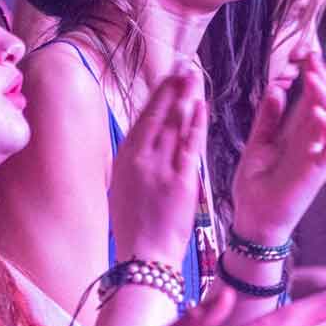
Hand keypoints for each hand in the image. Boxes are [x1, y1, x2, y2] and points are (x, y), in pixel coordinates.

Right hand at [108, 64, 203, 265]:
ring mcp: (159, 169)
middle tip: (185, 65)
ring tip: (195, 76)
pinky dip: (195, 123)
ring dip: (186, 97)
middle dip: (173, 87)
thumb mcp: (124, 188)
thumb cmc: (136, 227)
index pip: (144, 118)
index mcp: (125, 159)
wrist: (144, 259)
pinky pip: (189, 146)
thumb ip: (137, 161)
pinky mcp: (180, 182)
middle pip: (159, 114)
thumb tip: (147, 138)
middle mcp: (139, 159)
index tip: (169, 77)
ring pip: (175, 124)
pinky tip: (201, 105)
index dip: (158, 94)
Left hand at [230, 46, 325, 245]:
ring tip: (314, 77)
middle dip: (320, 77)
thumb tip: (277, 87)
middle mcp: (310, 140)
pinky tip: (319, 112)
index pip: (309, 96)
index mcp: (296, 132)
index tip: (303, 53)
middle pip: (324, 102)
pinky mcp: (318, 170)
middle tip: (311, 56)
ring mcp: (316, 154)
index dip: (310, 74)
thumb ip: (268, 117)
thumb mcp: (257, 143)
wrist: (252, 219)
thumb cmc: (254, 185)